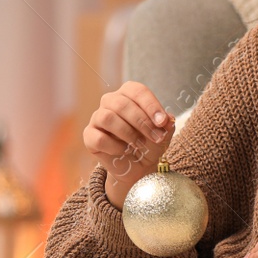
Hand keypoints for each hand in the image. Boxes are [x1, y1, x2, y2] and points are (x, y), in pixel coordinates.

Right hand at [83, 80, 172, 208]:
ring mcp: (97, 118)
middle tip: (156, 137)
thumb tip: (168, 119)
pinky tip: (124, 151)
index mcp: (128, 93)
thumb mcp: (163, 133)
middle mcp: (110, 101)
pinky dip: (114, 146)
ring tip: (140, 144)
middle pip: (121, 104)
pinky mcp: (89, 136)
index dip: (151, 105)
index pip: (137, 90)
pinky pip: (98, 138)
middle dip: (142, 122)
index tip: (163, 122)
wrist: (139, 166)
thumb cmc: (150, 143)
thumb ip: (167, 124)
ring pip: (107, 117)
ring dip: (127, 132)